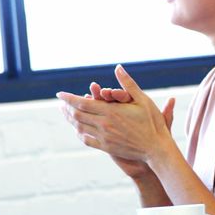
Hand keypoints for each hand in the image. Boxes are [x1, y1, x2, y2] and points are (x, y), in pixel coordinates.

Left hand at [58, 65, 178, 168]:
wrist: (155, 147)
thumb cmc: (152, 122)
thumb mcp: (142, 99)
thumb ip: (127, 83)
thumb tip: (118, 67)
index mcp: (111, 111)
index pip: (81, 103)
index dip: (68, 98)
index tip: (60, 94)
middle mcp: (104, 125)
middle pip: (77, 115)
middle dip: (66, 108)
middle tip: (61, 103)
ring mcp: (104, 137)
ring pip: (80, 127)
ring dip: (70, 119)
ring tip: (66, 113)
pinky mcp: (106, 147)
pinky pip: (86, 139)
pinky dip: (79, 132)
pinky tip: (78, 128)